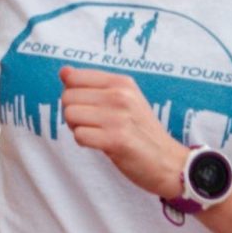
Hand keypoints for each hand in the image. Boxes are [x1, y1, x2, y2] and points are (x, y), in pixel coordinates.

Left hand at [58, 66, 191, 197]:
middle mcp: (120, 95)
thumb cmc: (140, 130)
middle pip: (68, 97)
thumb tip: (63, 71)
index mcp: (121, 82)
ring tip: (97, 133)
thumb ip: (92, 85)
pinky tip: (101, 144)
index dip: (73, 94)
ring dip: (77, 128)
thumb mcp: (123, 99)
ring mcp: (118, 117)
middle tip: (93, 124)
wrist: (167, 161)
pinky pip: (79, 135)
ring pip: (70, 115)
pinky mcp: (116, 140)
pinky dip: (84, 142)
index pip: (73, 78)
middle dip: (73, 113)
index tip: (87, 106)